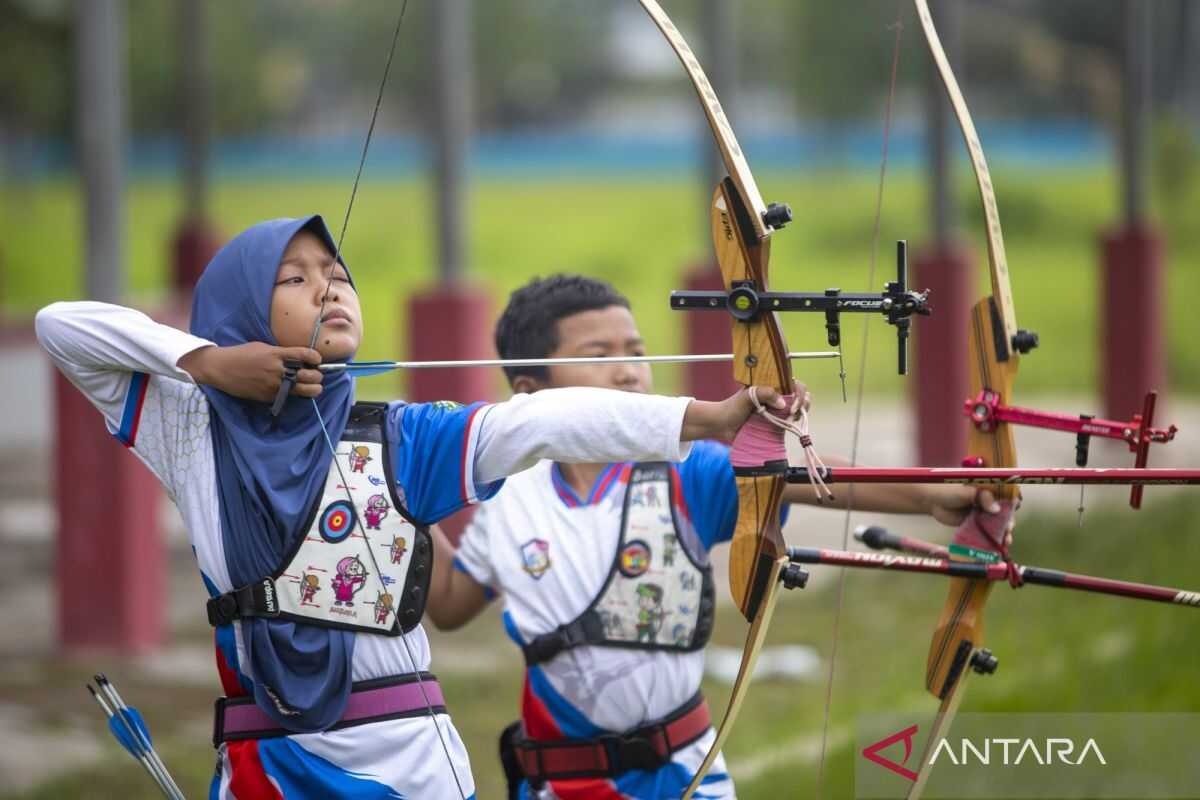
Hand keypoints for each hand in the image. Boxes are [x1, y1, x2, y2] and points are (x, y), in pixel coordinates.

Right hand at [178, 342, 323, 402]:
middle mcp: (277, 370)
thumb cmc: (241, 354)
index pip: (306, 354)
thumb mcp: (263, 347)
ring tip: (312, 386)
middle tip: (316, 375)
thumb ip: (281, 353)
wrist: (221, 368)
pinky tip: (293, 390)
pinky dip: (295, 394)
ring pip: (305, 391)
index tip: (317, 360)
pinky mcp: (269, 397)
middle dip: (318, 376)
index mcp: (277, 354)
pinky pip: (289, 397)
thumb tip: (298, 357)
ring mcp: (274, 385)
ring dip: (313, 389)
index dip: (316, 358)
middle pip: (311, 376)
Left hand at [682, 381, 808, 443]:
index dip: (798, 392)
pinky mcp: (775, 423)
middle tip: (794, 412)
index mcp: (770, 385)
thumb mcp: (747, 396)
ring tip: (792, 417)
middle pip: (800, 394)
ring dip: (801, 411)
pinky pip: (790, 421)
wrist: (722, 425)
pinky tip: (790, 423)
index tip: (793, 404)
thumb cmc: (732, 408)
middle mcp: (776, 396)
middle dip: (803, 402)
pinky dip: (794, 422)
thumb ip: (763, 393)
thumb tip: (783, 404)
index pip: (792, 382)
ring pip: (798, 407)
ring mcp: (777, 410)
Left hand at [929, 487, 1014, 546]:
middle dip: (1009, 521)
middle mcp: (989, 502)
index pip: (1007, 495)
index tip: (1015, 509)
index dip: (1013, 502)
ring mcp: (983, 514)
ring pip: (998, 524)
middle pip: (1005, 513)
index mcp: (989, 489)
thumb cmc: (948, 490)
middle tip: (1008, 528)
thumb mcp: (966, 491)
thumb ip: (981, 497)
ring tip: (1006, 540)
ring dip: (1004, 532)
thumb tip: (996, 509)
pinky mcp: (977, 525)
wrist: (932, 501)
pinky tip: (998, 545)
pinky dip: (993, 539)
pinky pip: (987, 532)